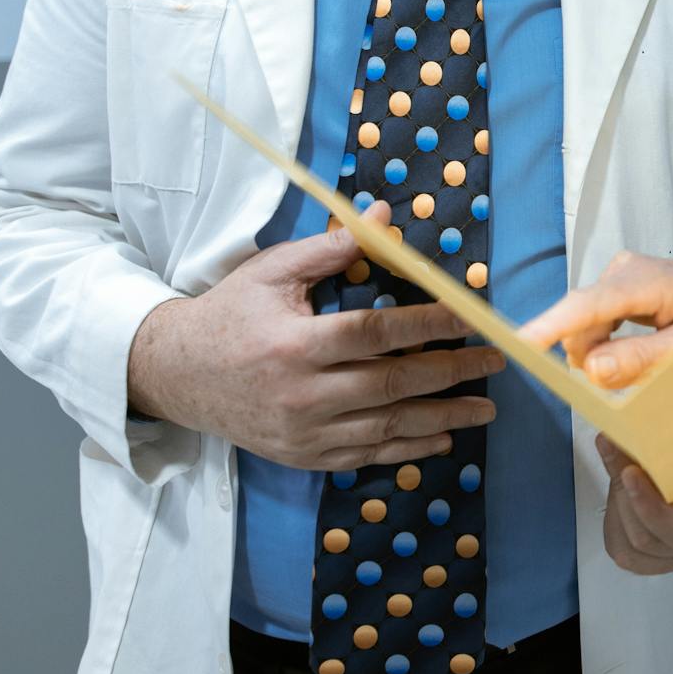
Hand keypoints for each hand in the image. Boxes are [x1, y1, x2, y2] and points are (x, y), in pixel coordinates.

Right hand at [126, 204, 506, 469]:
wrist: (177, 376)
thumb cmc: (229, 314)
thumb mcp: (271, 273)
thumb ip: (330, 248)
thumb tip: (384, 217)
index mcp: (295, 344)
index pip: (375, 332)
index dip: (428, 323)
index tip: (472, 316)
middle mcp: (302, 395)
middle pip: (391, 383)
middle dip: (452, 373)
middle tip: (495, 362)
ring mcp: (304, 433)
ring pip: (388, 428)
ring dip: (444, 418)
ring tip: (486, 408)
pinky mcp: (304, 456)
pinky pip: (368, 456)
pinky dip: (409, 450)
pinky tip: (443, 438)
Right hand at [519, 253, 672, 387]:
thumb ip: (644, 359)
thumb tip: (591, 368)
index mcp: (648, 282)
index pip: (586, 306)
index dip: (549, 328)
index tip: (517, 346)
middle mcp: (627, 270)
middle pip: (581, 321)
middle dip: (590, 359)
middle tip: (629, 384)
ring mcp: (624, 273)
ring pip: (587, 324)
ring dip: (602, 354)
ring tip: (644, 367)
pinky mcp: (625, 282)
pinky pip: (598, 319)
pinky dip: (608, 343)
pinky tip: (634, 356)